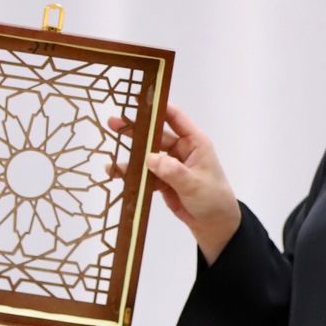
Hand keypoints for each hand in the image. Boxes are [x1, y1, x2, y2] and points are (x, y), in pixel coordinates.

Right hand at [109, 102, 240, 261]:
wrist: (215, 225)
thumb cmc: (213, 199)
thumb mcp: (195, 184)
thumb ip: (173, 171)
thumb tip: (150, 158)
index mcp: (194, 143)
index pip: (175, 118)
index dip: (157, 107)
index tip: (139, 99)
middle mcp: (181, 150)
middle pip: (154, 136)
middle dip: (135, 131)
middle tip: (113, 123)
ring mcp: (170, 166)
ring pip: (146, 156)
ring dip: (130, 157)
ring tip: (110, 160)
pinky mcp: (162, 181)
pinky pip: (144, 175)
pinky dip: (131, 175)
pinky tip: (116, 174)